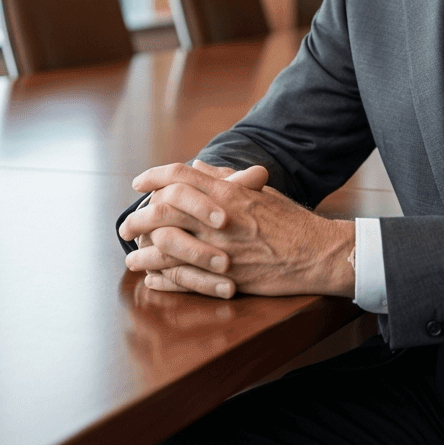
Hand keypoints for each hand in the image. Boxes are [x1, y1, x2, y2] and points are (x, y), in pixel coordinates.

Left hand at [119, 160, 355, 299]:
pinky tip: (152, 278)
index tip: (138, 183)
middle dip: (138, 218)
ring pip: (166, 248)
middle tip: (127, 226)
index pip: (180, 176)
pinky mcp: (224, 278)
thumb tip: (198, 166)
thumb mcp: (260, 191)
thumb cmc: (291, 220)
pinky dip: (162, 278)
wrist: (316, 253)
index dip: (153, 176)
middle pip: (163, 211)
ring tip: (132, 257)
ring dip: (143, 253)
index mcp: (229, 193)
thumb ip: (226, 179)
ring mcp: (220, 249)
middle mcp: (220, 219)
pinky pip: (182, 279)